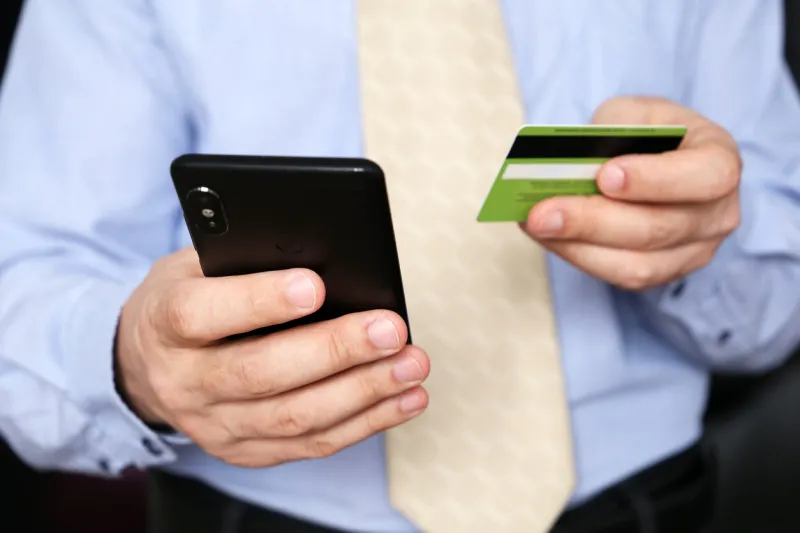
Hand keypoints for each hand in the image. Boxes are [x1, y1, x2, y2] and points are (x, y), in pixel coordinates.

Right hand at [116, 247, 428, 466]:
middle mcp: (182, 382)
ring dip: (362, 392)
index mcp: (163, 323)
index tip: (316, 285)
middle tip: (390, 329)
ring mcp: (214, 425)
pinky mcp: (245, 451)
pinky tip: (404, 398)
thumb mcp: (196, 265)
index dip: (258, 301)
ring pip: (293, 418)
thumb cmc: (188, 298)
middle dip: (333, 352)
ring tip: (411, 364)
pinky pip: (311, 444)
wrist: (146, 364)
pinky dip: (366, 422)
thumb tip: (325, 253)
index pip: (201, 315)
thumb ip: (245, 259)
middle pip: (260, 374)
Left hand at [522, 96, 741, 290]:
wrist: (656, 161)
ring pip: (636, 265)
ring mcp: (694, 252)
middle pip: (657, 229)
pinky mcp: (663, 273)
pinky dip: (577, 256)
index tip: (604, 175)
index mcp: (720, 162)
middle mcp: (717, 214)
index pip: (704, 177)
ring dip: (577, 246)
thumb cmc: (646, 133)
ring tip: (534, 225)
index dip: (655, 179)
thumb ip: (611, 131)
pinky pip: (619, 276)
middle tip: (541, 212)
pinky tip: (545, 235)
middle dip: (591, 221)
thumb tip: (568, 164)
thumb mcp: (634, 114)